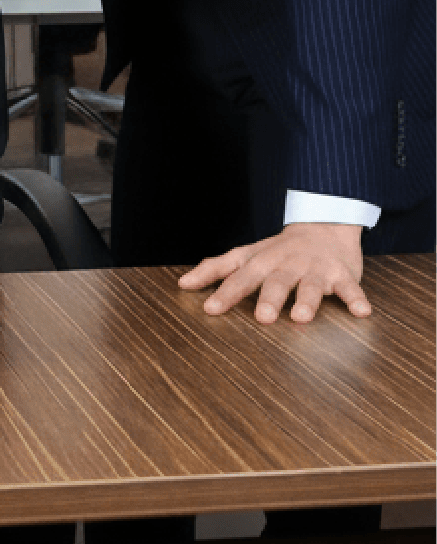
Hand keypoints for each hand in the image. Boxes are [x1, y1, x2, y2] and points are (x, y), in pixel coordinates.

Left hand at [178, 223, 369, 323]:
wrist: (324, 225)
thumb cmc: (278, 250)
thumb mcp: (246, 255)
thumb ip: (215, 269)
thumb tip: (182, 283)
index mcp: (262, 261)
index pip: (240, 277)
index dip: (225, 293)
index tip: (210, 309)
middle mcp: (287, 264)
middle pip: (276, 281)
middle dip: (269, 298)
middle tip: (261, 318)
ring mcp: (315, 269)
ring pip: (311, 285)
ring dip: (307, 300)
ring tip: (301, 317)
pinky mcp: (342, 274)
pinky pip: (351, 287)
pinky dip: (356, 298)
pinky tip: (362, 312)